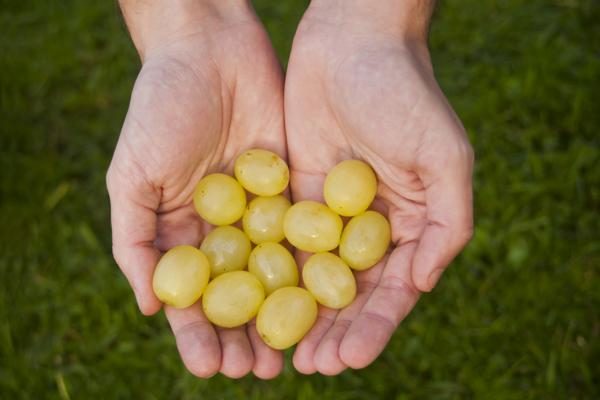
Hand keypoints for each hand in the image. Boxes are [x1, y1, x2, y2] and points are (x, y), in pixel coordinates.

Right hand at [107, 1, 284, 378]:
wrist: (211, 52)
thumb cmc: (160, 109)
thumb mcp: (131, 175)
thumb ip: (133, 239)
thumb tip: (148, 307)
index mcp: (181, 232)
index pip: (190, 296)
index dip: (198, 334)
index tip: (211, 366)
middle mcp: (224, 230)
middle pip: (236, 296)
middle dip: (245, 335)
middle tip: (260, 372)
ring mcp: (262, 213)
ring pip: (275, 276)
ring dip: (282, 317)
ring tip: (293, 355)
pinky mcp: (295, 191)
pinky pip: (305, 237)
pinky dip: (312, 271)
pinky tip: (323, 302)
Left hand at [284, 0, 473, 374]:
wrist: (350, 43)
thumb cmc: (406, 94)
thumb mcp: (445, 156)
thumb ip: (448, 222)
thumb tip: (422, 284)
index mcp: (411, 224)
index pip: (394, 289)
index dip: (376, 326)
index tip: (351, 356)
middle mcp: (370, 228)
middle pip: (351, 294)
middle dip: (334, 332)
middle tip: (312, 367)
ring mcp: (329, 215)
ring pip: (313, 277)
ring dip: (299, 316)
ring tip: (283, 354)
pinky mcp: (292, 196)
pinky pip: (281, 243)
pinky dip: (271, 276)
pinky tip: (253, 304)